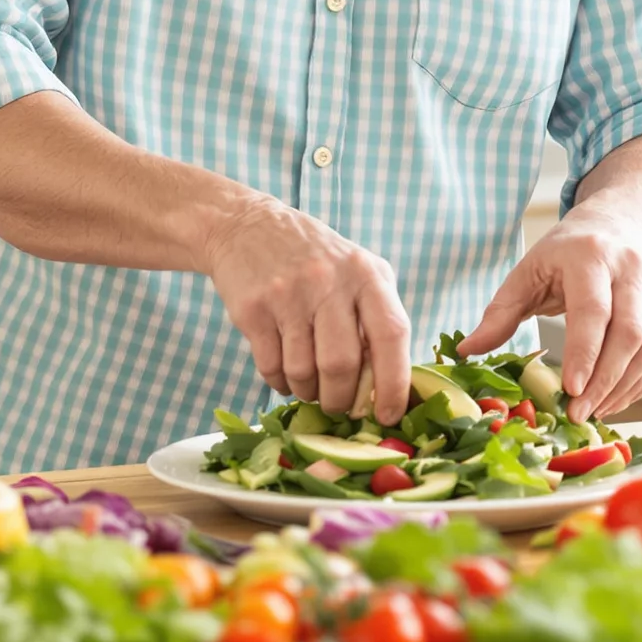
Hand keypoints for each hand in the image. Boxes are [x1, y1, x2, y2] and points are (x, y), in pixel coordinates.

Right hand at [197, 191, 410, 420]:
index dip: (393, 383)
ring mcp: (288, 294)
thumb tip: (389, 387)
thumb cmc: (315, 258)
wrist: (247, 226)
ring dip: (308, 392)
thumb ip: (377, 317)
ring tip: (308, 384)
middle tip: (338, 405)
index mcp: (365, 274)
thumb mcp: (358, 270)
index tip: (388, 414)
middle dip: (341, 399)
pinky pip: (271, 368)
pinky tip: (284, 372)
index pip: (391, 335)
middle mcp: (328, 281)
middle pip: (341, 365)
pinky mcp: (253, 309)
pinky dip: (280, 383)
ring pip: (304, 373)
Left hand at [456, 213, 641, 420]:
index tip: (571, 389)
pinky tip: (615, 400)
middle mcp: (631, 272)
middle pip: (629, 334)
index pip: (593, 310)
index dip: (585, 352)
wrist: (614, 229)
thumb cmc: (563, 257)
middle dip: (604, 380)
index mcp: (590, 258)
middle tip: (578, 413)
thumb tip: (466, 350)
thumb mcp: (527, 272)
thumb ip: (499, 312)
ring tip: (593, 411)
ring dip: (623, 388)